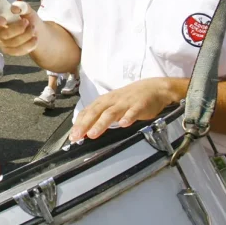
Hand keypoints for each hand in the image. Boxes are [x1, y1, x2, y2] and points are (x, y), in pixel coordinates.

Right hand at [0, 1, 40, 55]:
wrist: (37, 32)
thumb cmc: (28, 19)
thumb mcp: (28, 10)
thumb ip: (22, 6)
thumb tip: (14, 8)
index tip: (4, 20)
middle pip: (4, 34)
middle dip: (18, 29)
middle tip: (29, 23)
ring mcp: (1, 43)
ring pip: (12, 43)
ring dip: (26, 36)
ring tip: (33, 30)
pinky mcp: (8, 51)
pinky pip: (17, 51)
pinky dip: (28, 45)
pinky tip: (34, 39)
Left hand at [70, 77, 184, 140]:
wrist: (153, 88)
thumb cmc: (130, 98)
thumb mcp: (112, 104)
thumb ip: (100, 115)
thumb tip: (85, 129)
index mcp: (104, 101)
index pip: (88, 111)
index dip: (79, 123)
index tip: (72, 136)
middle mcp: (112, 101)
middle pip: (96, 112)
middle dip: (85, 124)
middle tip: (76, 137)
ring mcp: (126, 103)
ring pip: (111, 113)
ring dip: (101, 123)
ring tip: (92, 134)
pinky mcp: (140, 105)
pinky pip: (133, 112)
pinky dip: (128, 118)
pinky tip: (123, 124)